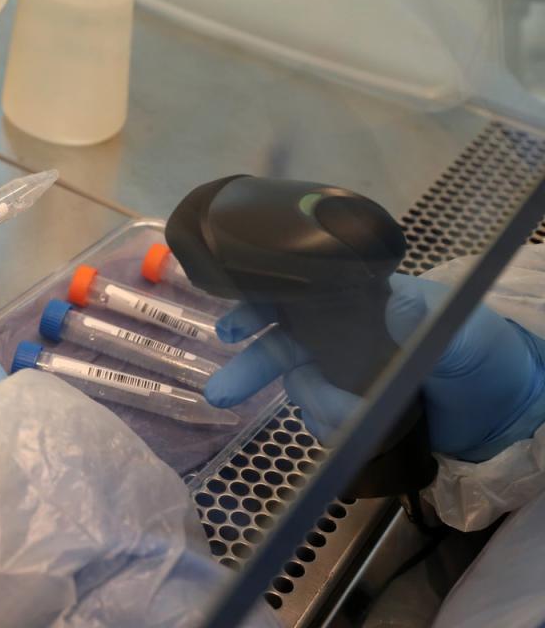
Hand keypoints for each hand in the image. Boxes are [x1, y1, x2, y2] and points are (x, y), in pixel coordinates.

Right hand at [204, 274, 544, 461]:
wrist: (502, 414)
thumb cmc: (484, 356)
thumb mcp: (462, 333)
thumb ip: (428, 319)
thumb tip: (393, 300)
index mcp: (359, 301)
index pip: (296, 293)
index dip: (256, 306)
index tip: (231, 328)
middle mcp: (338, 335)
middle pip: (278, 343)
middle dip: (250, 368)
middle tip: (222, 393)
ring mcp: (338, 374)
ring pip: (299, 389)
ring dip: (318, 408)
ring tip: (352, 420)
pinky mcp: (345, 411)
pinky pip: (317, 421)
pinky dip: (331, 429)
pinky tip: (354, 430)